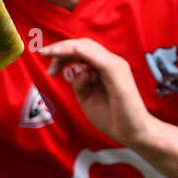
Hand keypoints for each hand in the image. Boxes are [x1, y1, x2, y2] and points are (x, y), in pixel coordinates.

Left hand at [40, 38, 154, 144]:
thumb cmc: (113, 118)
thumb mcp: (88, 99)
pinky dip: (80, 52)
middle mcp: (111, 63)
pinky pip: (97, 57)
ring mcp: (115, 66)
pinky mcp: (117, 73)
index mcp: (105, 68)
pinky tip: (67, 52)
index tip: (48, 63)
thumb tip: (76, 72)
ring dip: (65, 47)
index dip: (62, 53)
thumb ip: (80, 84)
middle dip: (60, 47)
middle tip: (44, 54)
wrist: (133, 132)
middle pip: (83, 45)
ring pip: (88, 47)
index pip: (82, 51)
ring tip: (49, 53)